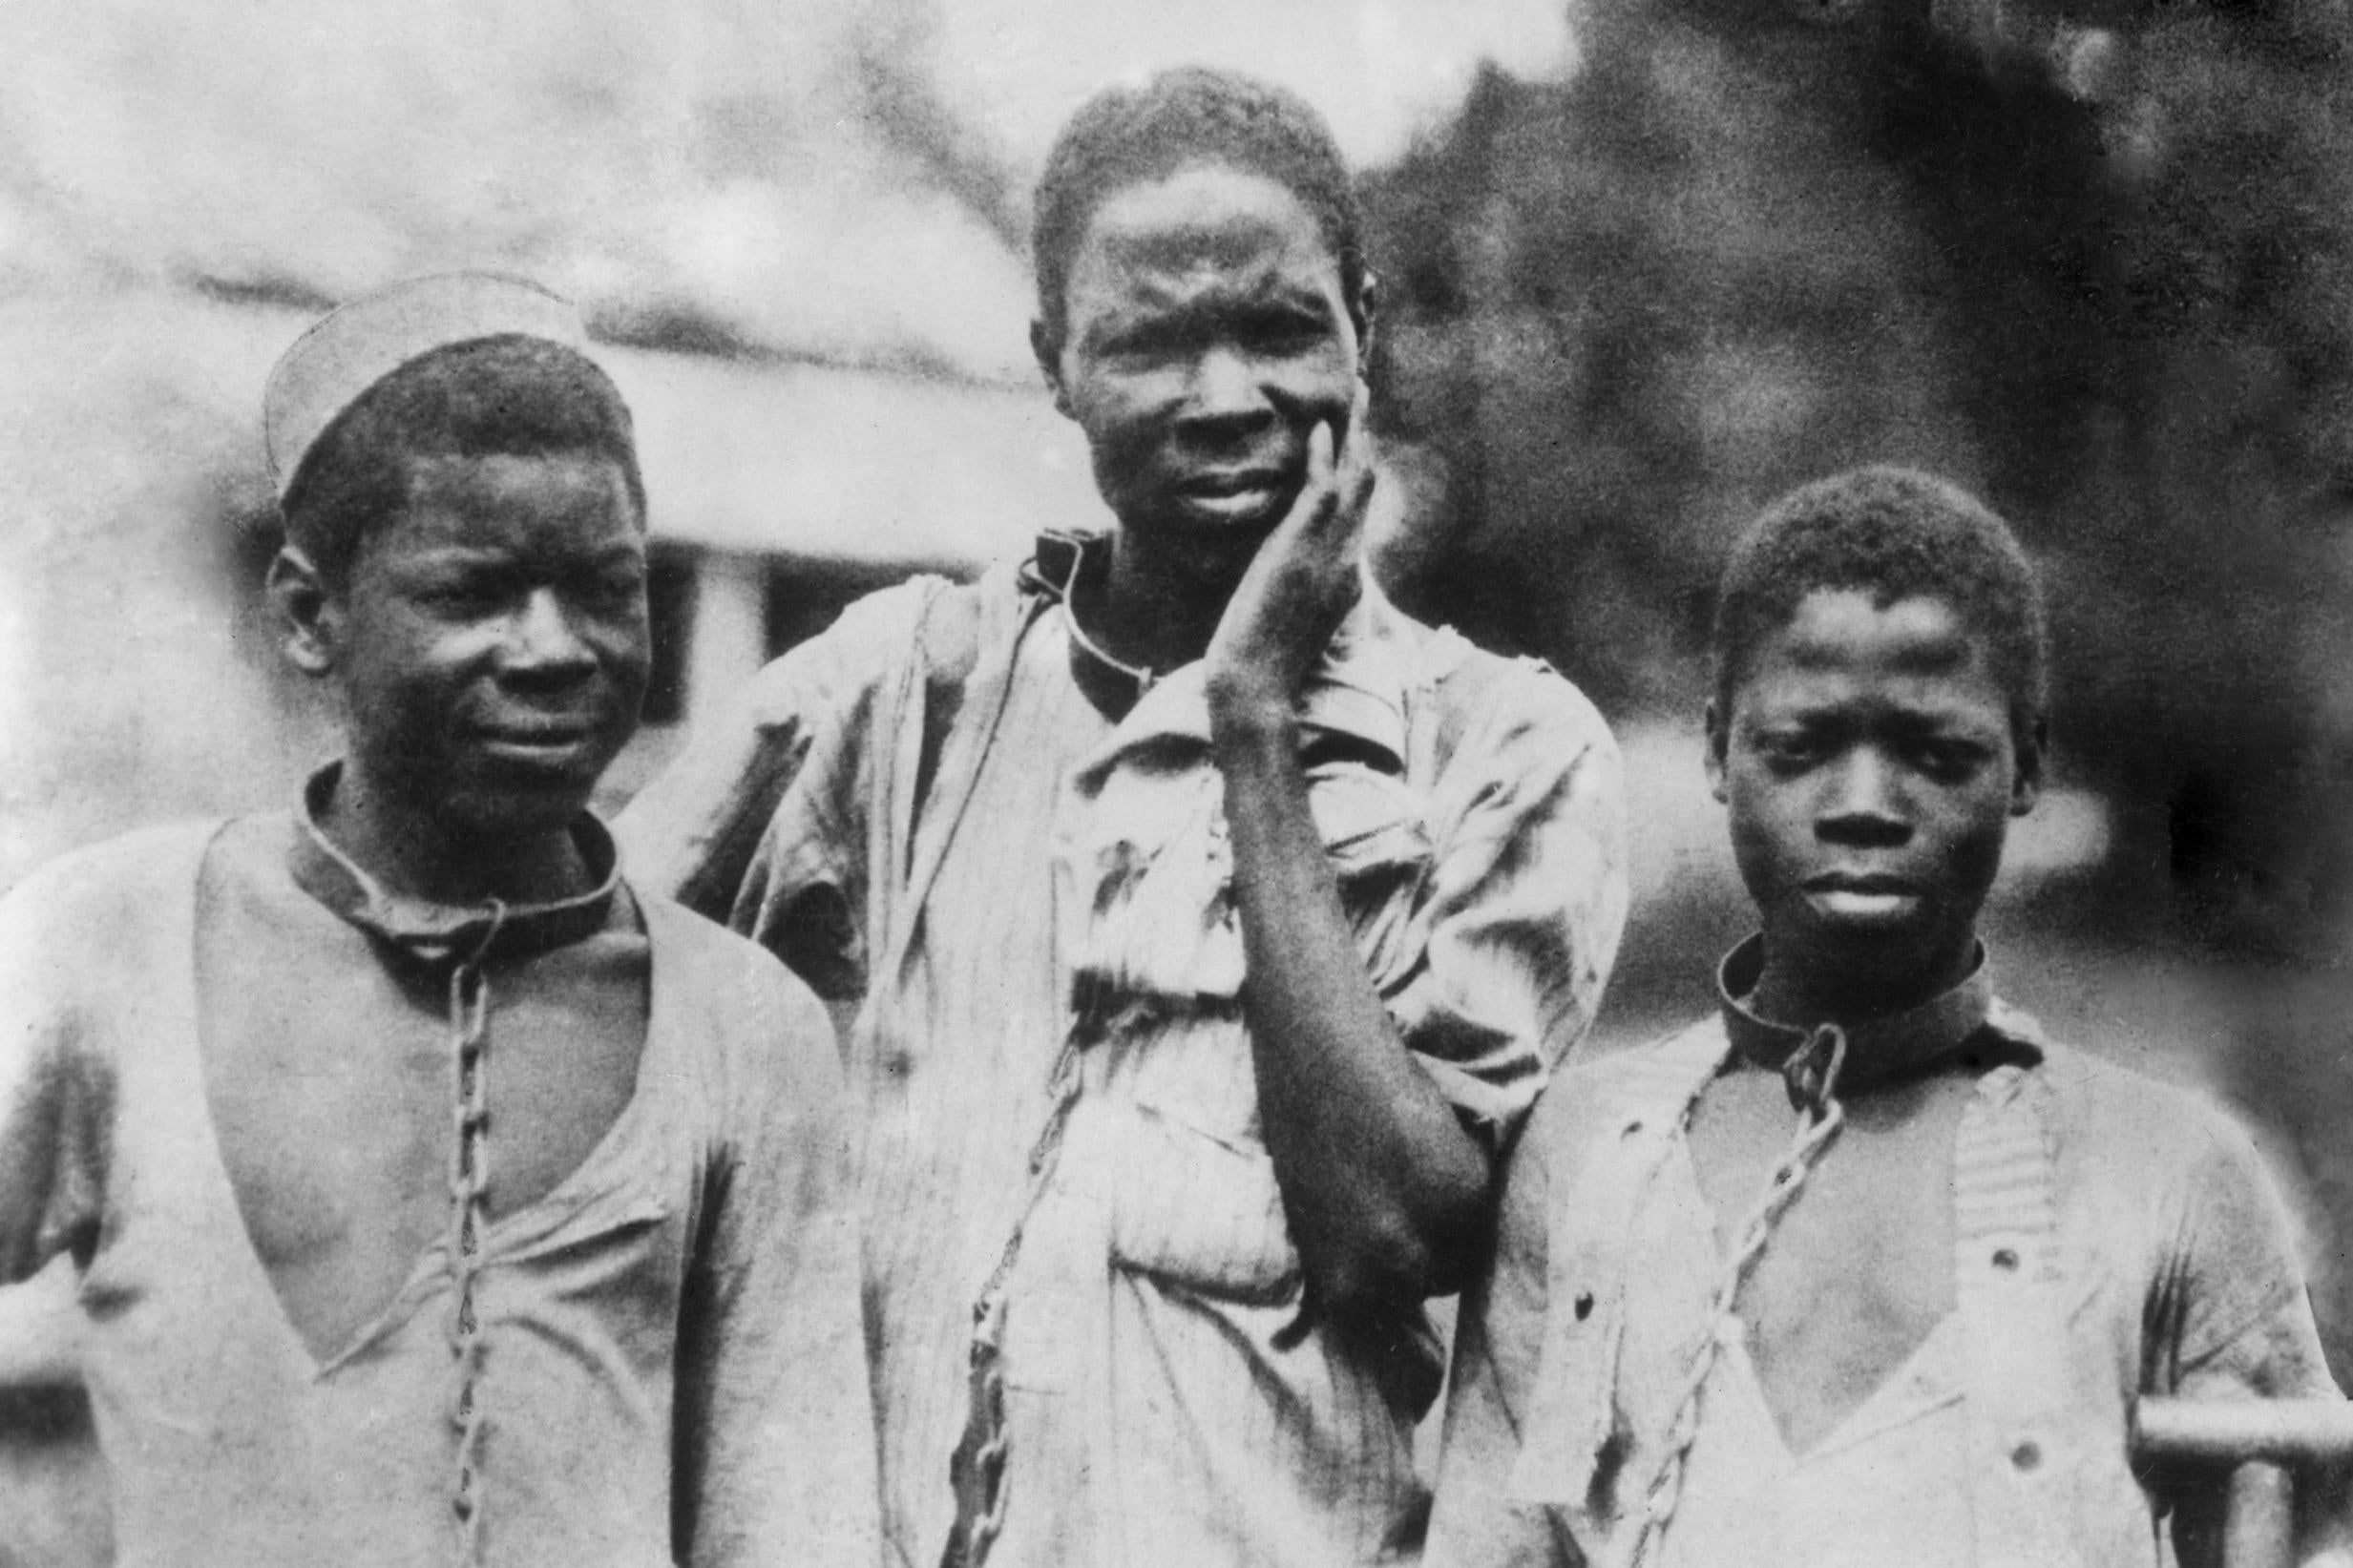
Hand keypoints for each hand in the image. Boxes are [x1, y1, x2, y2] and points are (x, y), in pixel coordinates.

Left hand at [1204, 391, 1376, 719]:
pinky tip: (1321, 428)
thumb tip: (1287, 574)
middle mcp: (1347, 561)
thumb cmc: (1264, 664)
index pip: (1359, 515)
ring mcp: (1329, 554)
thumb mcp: (1290, 619)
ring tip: (1354, 392)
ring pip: (1354, 481)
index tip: (1358, 442)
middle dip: (1366, 439)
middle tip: (1363, 395)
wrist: (1257, 683)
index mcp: (1346, 578)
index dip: (1361, 474)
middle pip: (1365, 488)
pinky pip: (1322, 492)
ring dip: (1355, 433)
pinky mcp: (1302, 549)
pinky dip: (1325, 457)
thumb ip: (1298, 590)